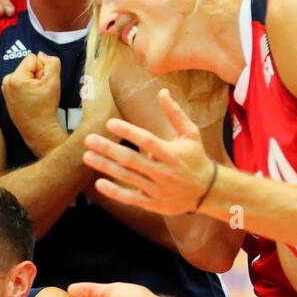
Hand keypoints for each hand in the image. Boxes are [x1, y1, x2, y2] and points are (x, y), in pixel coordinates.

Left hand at [2, 53, 64, 155]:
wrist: (38, 130)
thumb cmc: (45, 108)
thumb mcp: (54, 82)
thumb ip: (51, 62)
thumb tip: (42, 55)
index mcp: (15, 78)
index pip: (33, 58)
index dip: (43, 69)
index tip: (43, 84)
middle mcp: (6, 81)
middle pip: (28, 66)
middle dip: (37, 75)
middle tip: (40, 92)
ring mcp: (5, 88)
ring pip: (25, 74)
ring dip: (32, 82)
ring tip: (36, 97)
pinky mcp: (7, 94)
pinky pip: (20, 82)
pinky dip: (27, 88)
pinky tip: (31, 100)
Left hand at [83, 92, 216, 215]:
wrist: (208, 191)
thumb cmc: (196, 159)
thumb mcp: (191, 135)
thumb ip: (175, 114)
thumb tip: (162, 92)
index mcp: (172, 153)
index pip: (147, 140)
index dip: (128, 131)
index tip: (110, 123)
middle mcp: (164, 172)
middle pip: (131, 159)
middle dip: (108, 149)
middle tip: (89, 140)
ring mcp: (158, 189)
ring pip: (128, 177)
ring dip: (105, 167)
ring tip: (87, 157)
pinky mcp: (154, 204)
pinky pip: (131, 198)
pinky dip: (115, 192)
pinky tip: (99, 183)